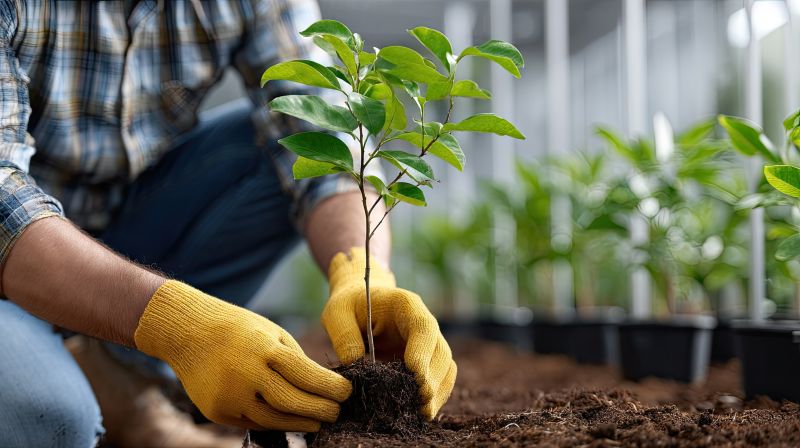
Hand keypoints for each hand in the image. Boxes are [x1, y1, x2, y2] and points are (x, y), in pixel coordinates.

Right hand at [134, 280, 351, 430]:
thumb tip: (321, 385)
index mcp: (264, 349)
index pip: (306, 374)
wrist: (186, 332)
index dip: (330, 387)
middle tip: (337, 412)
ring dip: (299, 422)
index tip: (347, 393)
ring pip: (273, 419)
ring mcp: (230, 396)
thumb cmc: (237, 328)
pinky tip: (289, 420)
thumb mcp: (270, 332)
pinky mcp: (217, 411)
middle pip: (292, 401)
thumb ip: (293, 358)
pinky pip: (252, 422)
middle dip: (320, 409)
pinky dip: (274, 423)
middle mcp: (246, 374)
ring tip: (317, 422)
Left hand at [321, 248, 456, 418]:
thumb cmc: (348, 305)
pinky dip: (435, 396)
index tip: (415, 378)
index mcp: (406, 305)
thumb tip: (356, 368)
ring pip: (446, 367)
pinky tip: (420, 412)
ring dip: (438, 391)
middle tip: (419, 404)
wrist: (359, 301)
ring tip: (421, 413)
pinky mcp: (426, 358)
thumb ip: (344, 337)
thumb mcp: (337, 314)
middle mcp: (425, 323)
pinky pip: (440, 378)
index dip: (422, 354)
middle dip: (432, 379)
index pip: (423, 328)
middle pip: (441, 351)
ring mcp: (429, 342)